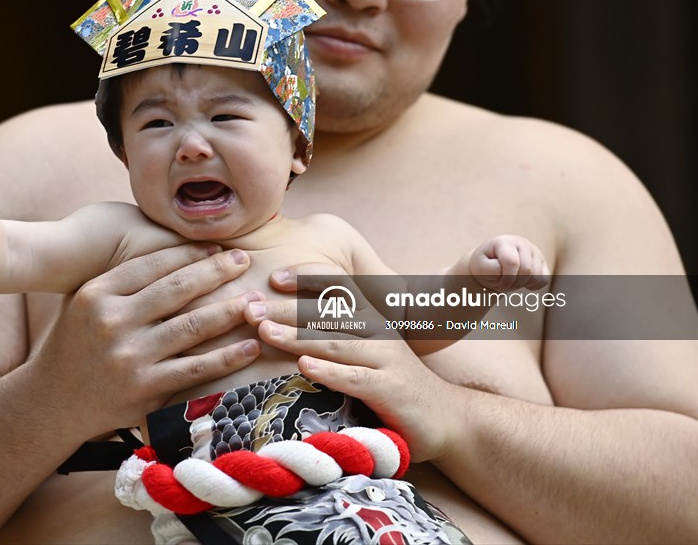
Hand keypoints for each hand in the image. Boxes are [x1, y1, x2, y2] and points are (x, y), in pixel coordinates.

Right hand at [35, 244, 261, 433]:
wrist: (53, 401)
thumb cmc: (77, 344)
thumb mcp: (86, 302)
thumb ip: (122, 280)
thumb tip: (175, 249)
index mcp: (97, 293)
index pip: (153, 264)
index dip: (190, 253)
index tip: (217, 247)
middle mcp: (112, 322)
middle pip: (177, 289)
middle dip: (217, 271)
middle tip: (244, 259)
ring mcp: (129, 357)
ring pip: (192, 327)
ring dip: (229, 311)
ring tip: (255, 300)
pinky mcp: (145, 389)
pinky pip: (196, 368)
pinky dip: (227, 357)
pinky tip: (250, 345)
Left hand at [245, 263, 463, 463]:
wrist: (448, 419)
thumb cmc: (394, 385)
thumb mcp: (367, 353)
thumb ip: (337, 336)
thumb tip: (286, 322)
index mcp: (371, 318)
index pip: (338, 288)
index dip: (307, 278)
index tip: (272, 277)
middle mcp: (379, 332)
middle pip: (327, 314)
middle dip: (285, 308)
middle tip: (249, 307)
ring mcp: (386, 359)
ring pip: (335, 342)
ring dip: (297, 336)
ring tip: (264, 331)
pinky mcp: (390, 390)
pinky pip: (355, 378)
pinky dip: (328, 371)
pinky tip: (303, 365)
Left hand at [469, 234, 549, 290]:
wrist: (490, 263)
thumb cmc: (485, 265)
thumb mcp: (480, 267)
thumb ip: (490, 269)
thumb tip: (505, 270)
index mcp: (505, 242)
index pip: (512, 262)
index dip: (507, 279)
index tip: (499, 284)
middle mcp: (522, 243)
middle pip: (527, 270)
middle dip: (514, 283)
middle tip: (504, 284)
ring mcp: (534, 251)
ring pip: (537, 275)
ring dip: (522, 284)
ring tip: (511, 281)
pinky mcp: (542, 262)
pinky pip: (544, 279)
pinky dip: (533, 285)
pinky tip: (522, 281)